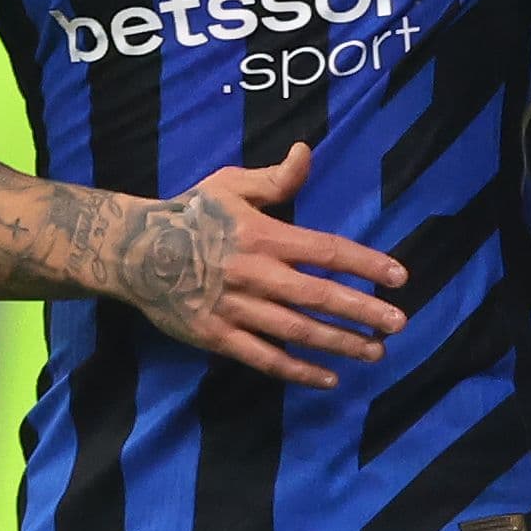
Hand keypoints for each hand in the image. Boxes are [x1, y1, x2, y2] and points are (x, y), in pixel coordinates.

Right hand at [119, 144, 407, 386]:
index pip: (326, 250)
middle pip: (318, 295)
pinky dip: (298, 371)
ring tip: (375, 352)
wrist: (131, 251)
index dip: (366, 264)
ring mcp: (236, 309)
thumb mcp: (229, 185)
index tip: (399, 277)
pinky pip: (264, 359)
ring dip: (339, 343)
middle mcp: (255, 274)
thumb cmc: (188, 215)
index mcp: (263, 236)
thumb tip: (308, 152)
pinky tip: (329, 378)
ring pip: (297, 331)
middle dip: (363, 310)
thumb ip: (274, 178)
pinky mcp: (217, 337)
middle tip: (398, 323)